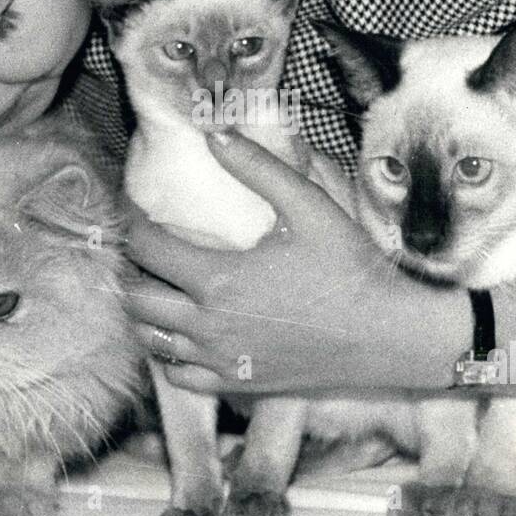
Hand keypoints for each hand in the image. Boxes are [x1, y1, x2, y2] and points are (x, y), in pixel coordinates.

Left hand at [122, 131, 466, 394]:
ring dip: (144, 311)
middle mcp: (209, 325)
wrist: (386, 334)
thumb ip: (257, 166)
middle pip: (137, 298)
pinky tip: (182, 334)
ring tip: (155, 286)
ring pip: (151, 339)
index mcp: (219, 279)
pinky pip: (179, 375)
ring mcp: (221, 360)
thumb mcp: (308, 206)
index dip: (131, 221)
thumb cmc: (350, 267)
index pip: (147, 248)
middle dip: (129, 268)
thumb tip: (214, 132)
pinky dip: (169, 354)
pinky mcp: (237, 383)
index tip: (133, 206)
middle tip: (139, 249)